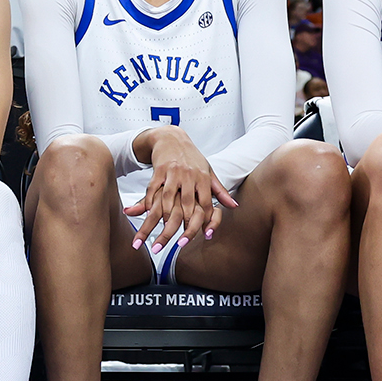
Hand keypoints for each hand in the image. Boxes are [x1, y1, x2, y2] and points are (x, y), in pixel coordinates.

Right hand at [123, 126, 237, 250]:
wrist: (172, 137)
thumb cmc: (192, 158)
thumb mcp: (209, 172)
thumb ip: (220, 191)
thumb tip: (234, 206)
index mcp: (203, 177)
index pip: (205, 204)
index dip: (205, 221)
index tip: (202, 236)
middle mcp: (189, 175)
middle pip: (186, 205)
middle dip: (184, 225)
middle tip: (178, 243)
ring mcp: (173, 172)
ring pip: (168, 199)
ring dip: (164, 218)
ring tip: (160, 233)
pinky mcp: (158, 170)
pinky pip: (153, 190)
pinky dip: (149, 202)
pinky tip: (147, 214)